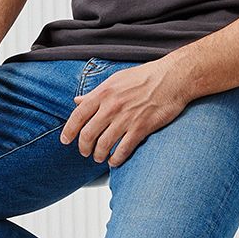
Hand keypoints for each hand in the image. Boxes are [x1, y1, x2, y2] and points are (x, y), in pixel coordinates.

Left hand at [60, 58, 189, 166]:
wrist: (172, 78)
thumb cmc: (145, 77)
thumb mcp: (115, 80)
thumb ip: (95, 93)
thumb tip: (77, 101)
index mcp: (103, 93)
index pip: (78, 116)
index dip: (69, 131)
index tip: (66, 141)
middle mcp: (111, 107)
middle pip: (88, 134)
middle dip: (84, 148)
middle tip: (85, 152)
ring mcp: (126, 118)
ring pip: (104, 145)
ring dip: (99, 155)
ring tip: (100, 158)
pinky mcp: (141, 128)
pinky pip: (123, 149)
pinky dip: (116, 159)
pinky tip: (115, 161)